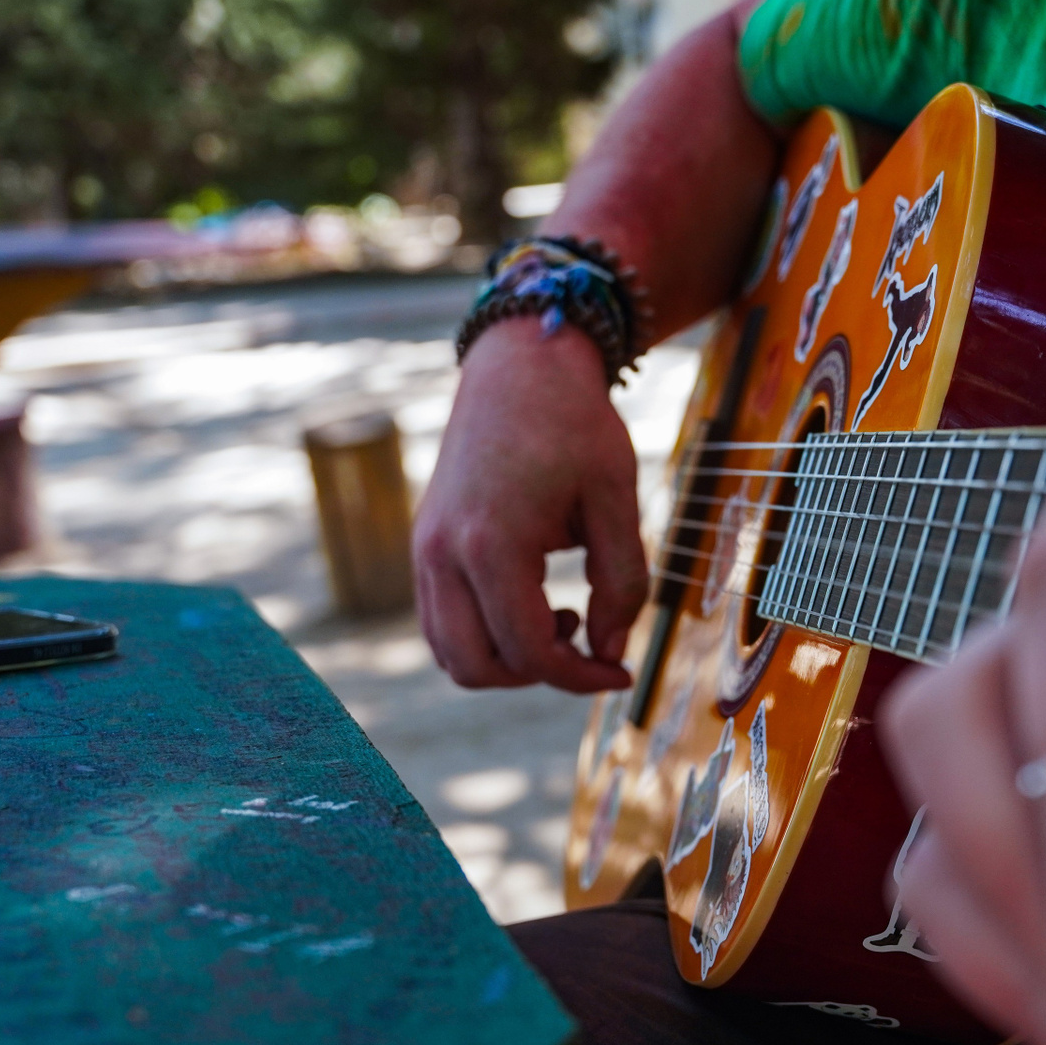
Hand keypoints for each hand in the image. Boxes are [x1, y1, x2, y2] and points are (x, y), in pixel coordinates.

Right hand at [414, 318, 644, 691]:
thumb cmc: (574, 424)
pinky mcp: (423, 544)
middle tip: (588, 644)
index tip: (622, 672)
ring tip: (562, 618)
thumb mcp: (616, 499)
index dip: (581, 678)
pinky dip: (483, 635)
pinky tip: (533, 603)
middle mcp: (442, 553)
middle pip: (475, 667)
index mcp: (491, 543)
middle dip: (538, 675)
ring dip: (506, 659)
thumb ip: (622, 582)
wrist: (518, 366)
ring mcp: (423, 549)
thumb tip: (611, 653)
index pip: (528, 651)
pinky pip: (441, 622)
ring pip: (449, 652)